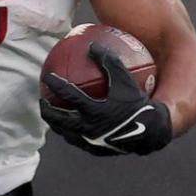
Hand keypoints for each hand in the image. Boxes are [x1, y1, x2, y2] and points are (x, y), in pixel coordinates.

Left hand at [41, 43, 172, 156]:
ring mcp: (91, 141)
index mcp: (94, 110)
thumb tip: (93, 45)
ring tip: (53, 117)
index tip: (47, 77)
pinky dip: (72, 134)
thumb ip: (109, 62)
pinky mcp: (96, 150)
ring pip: (67, 134)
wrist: (152, 131)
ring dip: (57, 125)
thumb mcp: (125, 80)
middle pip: (60, 120)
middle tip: (43, 100)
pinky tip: (72, 128)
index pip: (68, 95)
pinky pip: (79, 141)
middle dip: (48, 110)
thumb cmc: (138, 102)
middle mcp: (89, 128)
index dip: (56, 85)